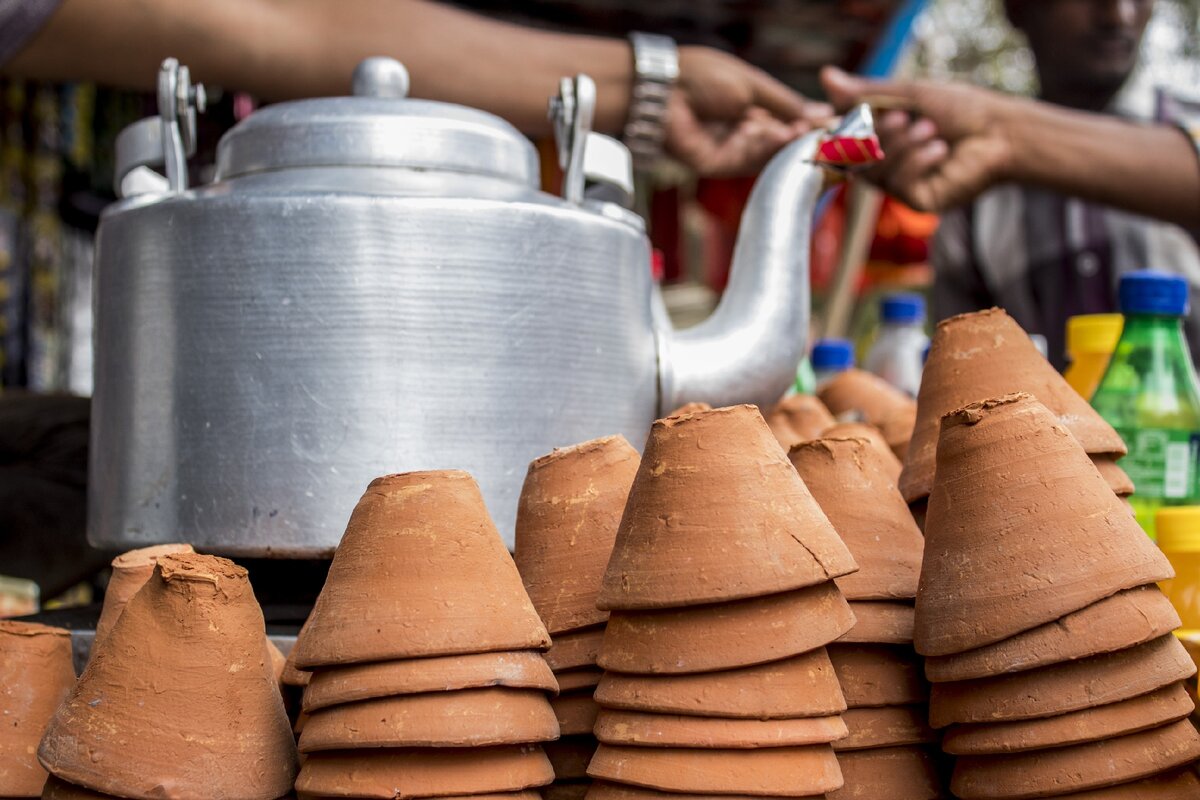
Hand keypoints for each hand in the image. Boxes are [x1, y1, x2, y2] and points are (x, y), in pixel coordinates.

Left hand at [666, 47, 833, 177]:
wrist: (662, 94)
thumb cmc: (701, 78)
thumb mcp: (752, 85)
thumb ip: (785, 103)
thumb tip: (820, 113)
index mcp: (749, 105)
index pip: (787, 119)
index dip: (809, 122)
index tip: (835, 123)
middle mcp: (742, 130)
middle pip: (781, 141)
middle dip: (803, 137)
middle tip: (828, 134)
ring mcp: (731, 150)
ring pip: (769, 154)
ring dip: (787, 143)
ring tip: (805, 132)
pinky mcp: (719, 166)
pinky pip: (750, 162)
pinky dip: (766, 150)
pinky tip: (780, 136)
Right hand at [820, 67, 1015, 210]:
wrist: (1000, 132)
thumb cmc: (960, 109)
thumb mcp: (907, 94)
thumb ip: (865, 92)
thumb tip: (825, 76)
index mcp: (879, 137)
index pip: (841, 138)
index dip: (836, 131)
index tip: (839, 116)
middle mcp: (884, 164)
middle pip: (854, 157)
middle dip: (879, 134)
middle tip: (904, 116)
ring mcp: (900, 186)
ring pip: (876, 170)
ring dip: (902, 145)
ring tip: (929, 128)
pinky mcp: (917, 202)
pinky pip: (898, 184)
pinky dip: (916, 162)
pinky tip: (939, 149)